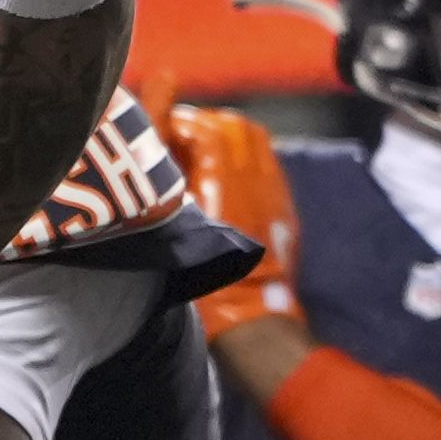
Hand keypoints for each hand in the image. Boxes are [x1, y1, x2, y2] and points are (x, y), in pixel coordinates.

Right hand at [165, 95, 308, 397]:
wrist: (249, 316)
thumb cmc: (205, 281)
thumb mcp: (176, 228)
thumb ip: (168, 185)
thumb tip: (159, 156)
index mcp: (224, 181)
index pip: (204, 129)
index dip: (179, 124)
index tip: (161, 130)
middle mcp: (254, 178)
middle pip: (232, 125)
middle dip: (204, 123)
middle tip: (180, 134)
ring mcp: (273, 189)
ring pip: (253, 139)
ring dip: (226, 135)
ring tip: (201, 149)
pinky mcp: (282, 204)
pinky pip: (266, 161)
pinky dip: (243, 156)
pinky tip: (223, 173)